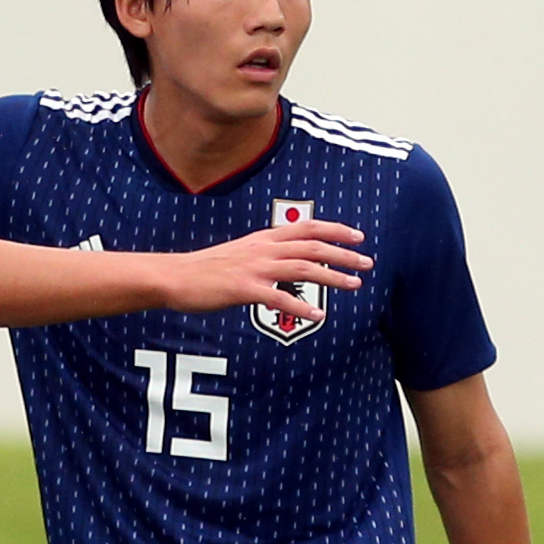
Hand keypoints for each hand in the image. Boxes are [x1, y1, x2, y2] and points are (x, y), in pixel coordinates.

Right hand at [158, 216, 367, 316]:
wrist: (176, 276)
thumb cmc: (206, 268)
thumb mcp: (240, 252)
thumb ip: (265, 255)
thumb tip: (286, 261)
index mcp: (264, 238)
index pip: (307, 227)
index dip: (335, 229)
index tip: (358, 236)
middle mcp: (264, 249)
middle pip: (313, 245)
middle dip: (343, 253)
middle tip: (367, 263)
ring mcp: (255, 268)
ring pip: (303, 267)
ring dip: (332, 276)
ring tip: (354, 286)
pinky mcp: (244, 289)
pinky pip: (279, 297)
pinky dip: (301, 306)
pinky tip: (318, 315)